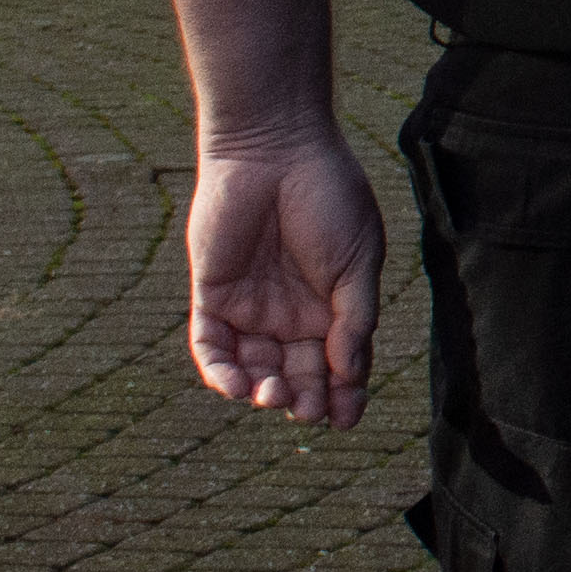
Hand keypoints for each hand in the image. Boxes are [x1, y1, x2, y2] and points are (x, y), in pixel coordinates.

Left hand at [186, 125, 383, 428]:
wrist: (277, 150)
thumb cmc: (329, 197)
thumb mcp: (359, 261)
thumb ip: (355, 318)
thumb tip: (351, 374)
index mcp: (333, 304)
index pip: (338, 363)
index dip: (344, 393)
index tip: (349, 420)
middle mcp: (291, 312)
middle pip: (296, 373)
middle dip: (304, 398)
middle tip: (310, 412)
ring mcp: (251, 306)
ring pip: (254, 368)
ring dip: (263, 390)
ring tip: (274, 395)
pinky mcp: (213, 295)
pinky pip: (211, 346)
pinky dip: (221, 371)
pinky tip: (238, 384)